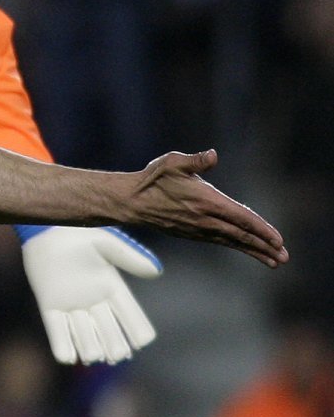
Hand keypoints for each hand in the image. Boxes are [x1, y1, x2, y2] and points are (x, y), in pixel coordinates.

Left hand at [21, 226, 160, 364]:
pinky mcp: (50, 307)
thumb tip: (157, 271)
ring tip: (92, 354)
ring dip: (89, 347)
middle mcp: (95, 302)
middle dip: (115, 346)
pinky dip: (61, 346)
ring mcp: (72, 307)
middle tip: (116, 354)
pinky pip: (56, 332)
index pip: (132, 317)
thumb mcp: (106, 243)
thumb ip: (129, 257)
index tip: (142, 340)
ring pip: (85, 337)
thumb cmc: (78, 232)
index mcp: (112, 287)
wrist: (46, 226)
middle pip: (111, 334)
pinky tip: (67, 358)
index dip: (138, 330)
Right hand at [130, 149, 287, 266]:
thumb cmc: (153, 179)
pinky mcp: (192, 234)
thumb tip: (213, 155)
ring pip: (232, 242)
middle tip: (283, 257)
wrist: (132, 202)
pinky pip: (220, 242)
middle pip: (241, 235)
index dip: (261, 228)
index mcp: (206, 201)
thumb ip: (195, 160)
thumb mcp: (173, 162)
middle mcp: (205, 219)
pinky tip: (244, 248)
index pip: (240, 217)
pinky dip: (236, 246)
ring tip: (272, 261)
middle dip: (264, 246)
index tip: (278, 239)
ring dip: (253, 251)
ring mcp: (199, 229)